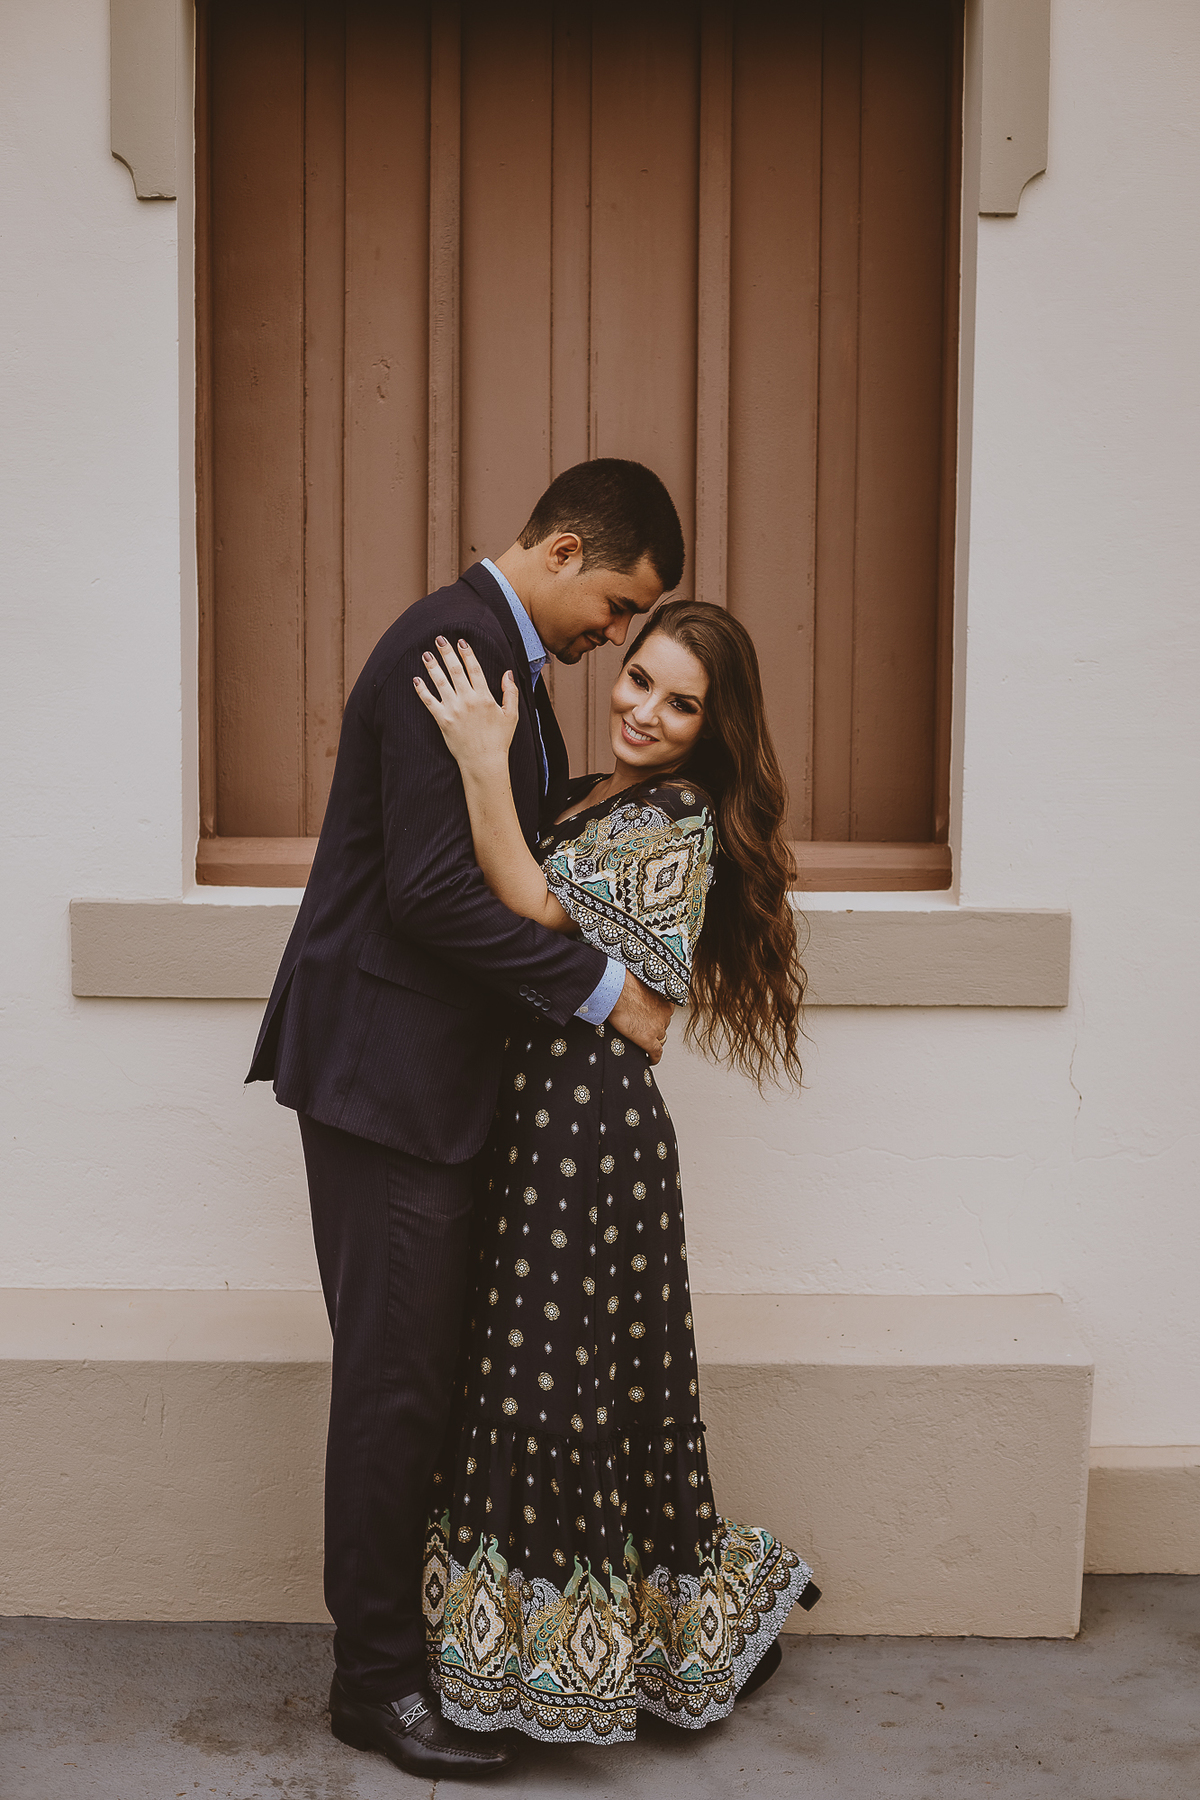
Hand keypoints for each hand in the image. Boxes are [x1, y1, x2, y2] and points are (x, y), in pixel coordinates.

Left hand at [413, 638, 518, 772]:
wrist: (484, 762)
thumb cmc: (499, 740)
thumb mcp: (511, 715)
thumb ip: (510, 692)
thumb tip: (507, 673)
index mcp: (485, 697)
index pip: (474, 669)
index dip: (467, 653)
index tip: (461, 641)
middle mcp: (468, 700)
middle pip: (455, 670)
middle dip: (446, 653)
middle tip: (439, 639)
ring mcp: (454, 710)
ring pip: (440, 682)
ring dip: (432, 666)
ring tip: (425, 654)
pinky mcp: (442, 720)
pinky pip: (429, 702)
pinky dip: (421, 690)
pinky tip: (416, 679)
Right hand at [609, 970, 673, 1064]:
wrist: (616, 990)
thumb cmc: (623, 981)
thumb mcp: (638, 980)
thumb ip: (640, 987)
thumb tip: (632, 986)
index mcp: (664, 998)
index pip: (665, 1010)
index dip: (657, 1016)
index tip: (651, 1018)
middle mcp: (665, 1013)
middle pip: (662, 1024)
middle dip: (654, 1026)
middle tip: (642, 1027)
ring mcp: (658, 1027)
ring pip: (660, 1037)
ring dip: (653, 1039)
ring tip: (643, 1043)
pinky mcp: (648, 1039)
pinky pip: (656, 1052)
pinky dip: (654, 1057)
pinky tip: (650, 1060)